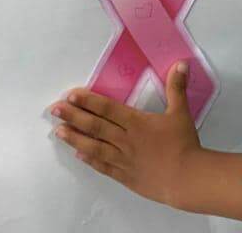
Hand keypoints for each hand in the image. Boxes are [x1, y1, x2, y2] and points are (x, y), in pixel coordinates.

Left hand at [47, 62, 241, 219]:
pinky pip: (104, 167)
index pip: (107, 109)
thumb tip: (180, 63)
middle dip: (73, 116)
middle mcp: (125, 140)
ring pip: (94, 147)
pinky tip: (79, 155)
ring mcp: (123, 159)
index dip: (88, 101)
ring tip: (58, 131)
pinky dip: (91, 160)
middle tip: (54, 110)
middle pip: (95, 126)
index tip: (71, 95)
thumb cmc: (183, 144)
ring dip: (75, 138)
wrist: (187, 179)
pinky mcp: (125, 176)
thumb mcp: (181, 112)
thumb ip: (177, 88)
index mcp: (136, 122)